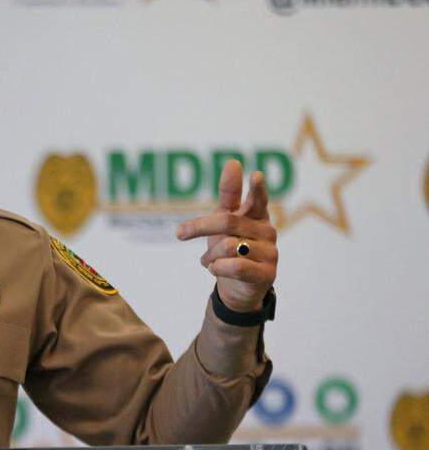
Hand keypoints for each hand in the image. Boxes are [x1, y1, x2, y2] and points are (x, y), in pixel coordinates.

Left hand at [176, 159, 277, 311]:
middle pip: (227, 222)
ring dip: (210, 256)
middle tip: (180, 232)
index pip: (258, 199)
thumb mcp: (224, 219)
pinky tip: (216, 270)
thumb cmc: (230, 247)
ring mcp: (271, 253)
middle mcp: (268, 231)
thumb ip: (228, 194)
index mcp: (256, 215)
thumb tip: (233, 161)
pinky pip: (235, 267)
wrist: (237, 288)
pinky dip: (218, 268)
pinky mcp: (268, 274)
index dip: (256, 188)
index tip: (255, 174)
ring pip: (228, 247)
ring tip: (209, 262)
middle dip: (199, 227)